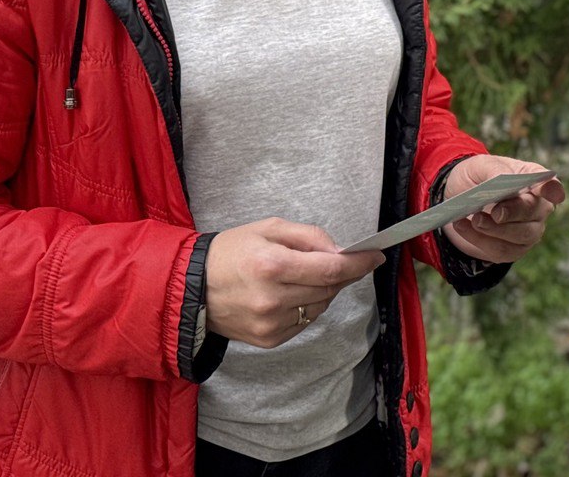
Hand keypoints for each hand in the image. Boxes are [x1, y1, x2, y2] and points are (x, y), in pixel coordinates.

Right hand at [204, 219, 383, 348]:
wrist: (192, 288)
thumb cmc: (231, 252)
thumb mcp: (268, 228)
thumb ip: (309, 236)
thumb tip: (341, 251)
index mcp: (272, 265)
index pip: (330, 270)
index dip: (358, 264)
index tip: (375, 257)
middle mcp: (273, 299)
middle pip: (329, 289)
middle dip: (340, 274)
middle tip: (335, 261)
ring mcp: (271, 324)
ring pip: (320, 306)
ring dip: (322, 290)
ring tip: (301, 276)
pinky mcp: (269, 339)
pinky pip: (304, 321)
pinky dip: (306, 306)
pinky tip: (288, 294)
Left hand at [438, 154, 565, 264]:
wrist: (458, 199)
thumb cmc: (477, 177)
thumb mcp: (481, 166)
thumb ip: (495, 170)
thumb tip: (501, 180)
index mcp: (533, 180)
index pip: (550, 185)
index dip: (553, 190)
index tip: (553, 193)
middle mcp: (538, 207)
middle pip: (534, 213)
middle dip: (514, 212)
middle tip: (495, 212)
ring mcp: (529, 231)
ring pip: (520, 236)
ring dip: (494, 229)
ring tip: (474, 219)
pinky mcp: (514, 250)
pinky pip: (502, 250)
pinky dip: (479, 239)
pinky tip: (462, 226)